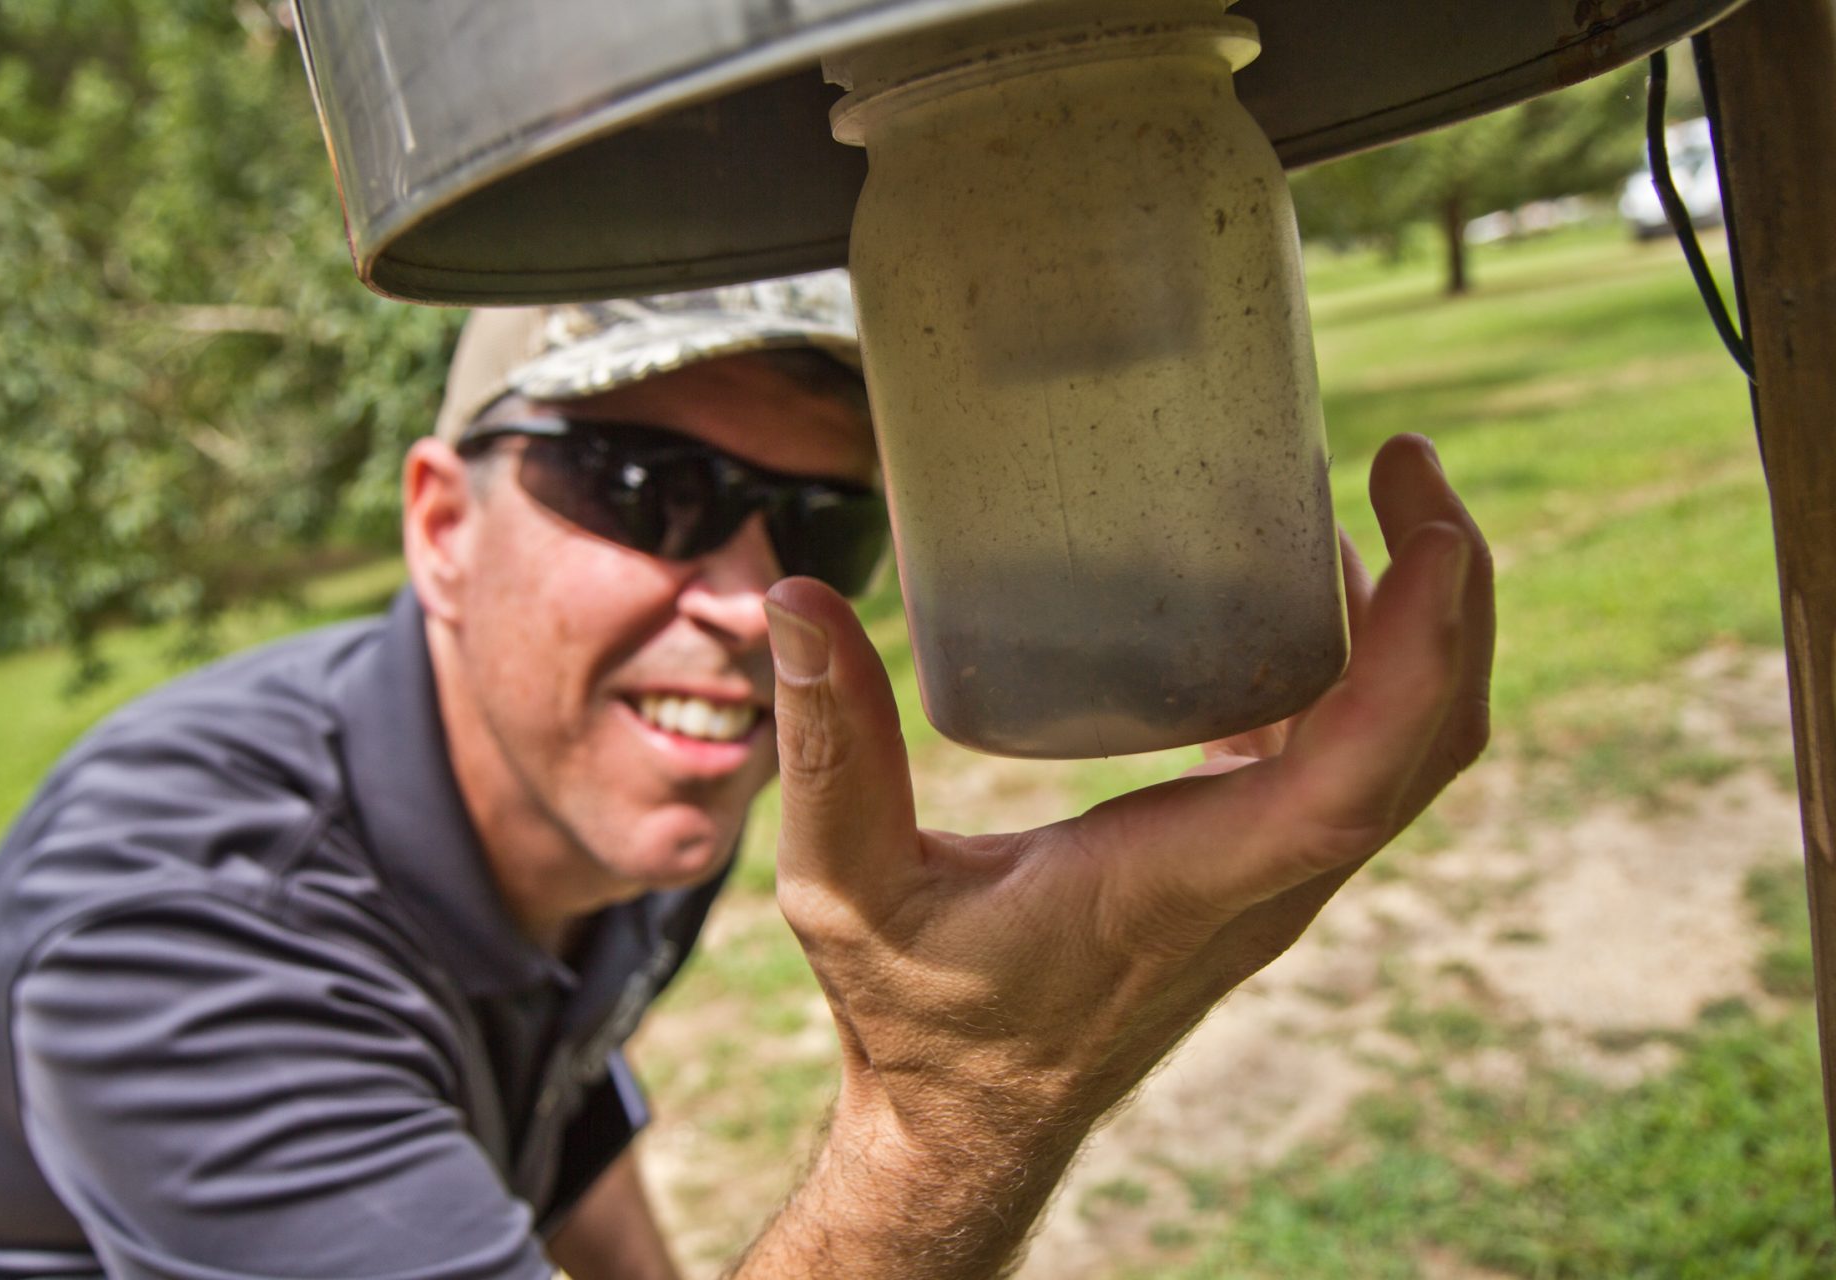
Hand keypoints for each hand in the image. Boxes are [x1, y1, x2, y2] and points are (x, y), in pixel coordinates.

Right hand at [739, 434, 1493, 1276]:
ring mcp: (1270, 882)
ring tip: (1370, 504)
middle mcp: (1257, 886)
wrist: (973, 1121)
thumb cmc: (919, 1016)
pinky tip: (1289, 603)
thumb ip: (829, 751)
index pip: (1346, 781)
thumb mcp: (845, 891)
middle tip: (1407, 466)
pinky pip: (1355, 762)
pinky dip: (1365, 670)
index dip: (1415, 654)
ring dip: (1422, 628)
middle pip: (1425, 745)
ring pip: (1410, 753)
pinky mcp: (1254, 869)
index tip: (1434, 531)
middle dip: (1451, 598)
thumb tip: (799, 599)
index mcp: (1174, 886)